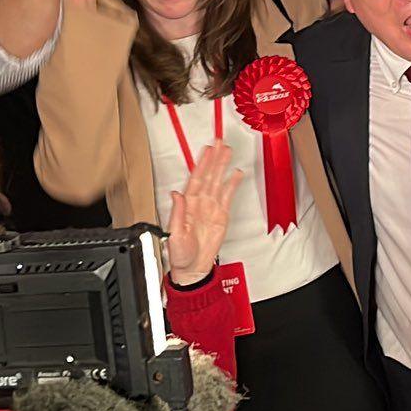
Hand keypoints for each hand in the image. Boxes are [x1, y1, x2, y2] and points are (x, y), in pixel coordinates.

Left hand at [166, 142, 243, 284]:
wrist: (192, 268)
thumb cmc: (180, 254)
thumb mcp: (174, 234)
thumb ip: (177, 213)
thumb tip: (176, 194)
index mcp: (187, 204)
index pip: (196, 178)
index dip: (202, 163)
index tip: (207, 150)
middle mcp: (199, 202)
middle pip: (208, 175)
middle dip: (214, 158)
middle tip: (220, 143)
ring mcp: (211, 208)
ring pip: (218, 181)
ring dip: (223, 166)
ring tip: (228, 152)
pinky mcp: (221, 215)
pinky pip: (227, 196)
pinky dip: (232, 184)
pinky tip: (236, 174)